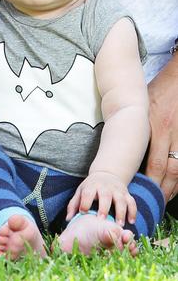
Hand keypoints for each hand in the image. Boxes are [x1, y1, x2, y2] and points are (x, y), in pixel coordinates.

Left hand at [65, 171, 135, 225]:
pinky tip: (131, 221)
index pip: (88, 192)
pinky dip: (133, 211)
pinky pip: (132, 202)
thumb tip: (68, 219)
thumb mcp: (81, 191)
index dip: (85, 202)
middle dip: (104, 207)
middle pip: (105, 195)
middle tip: (103, 220)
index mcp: (92, 186)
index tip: (83, 212)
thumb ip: (74, 204)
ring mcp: (117, 190)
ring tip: (120, 225)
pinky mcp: (127, 194)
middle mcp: (105, 187)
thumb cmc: (91, 187)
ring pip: (121, 200)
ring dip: (121, 212)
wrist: (107, 174)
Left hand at [145, 56, 177, 201]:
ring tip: (164, 199)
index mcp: (157, 127)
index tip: (138, 191)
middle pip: (169, 170)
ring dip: (173, 187)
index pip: (154, 162)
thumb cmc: (158, 91)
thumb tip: (122, 141)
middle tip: (152, 202)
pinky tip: (176, 185)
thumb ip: (136, 124)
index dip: (148, 180)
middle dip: (161, 190)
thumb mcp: (143, 106)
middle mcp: (171, 134)